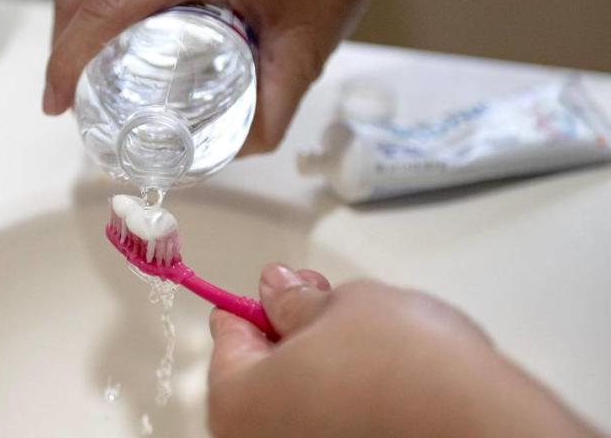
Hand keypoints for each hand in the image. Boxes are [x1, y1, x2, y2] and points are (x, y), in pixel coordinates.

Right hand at [43, 0, 479, 153]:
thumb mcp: (305, 53)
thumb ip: (272, 113)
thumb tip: (228, 154)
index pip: (106, 6)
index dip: (67, 59)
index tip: (57, 102)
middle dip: (61, 48)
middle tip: (65, 100)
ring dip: (72, 23)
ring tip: (78, 74)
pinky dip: (93, 1)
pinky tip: (104, 36)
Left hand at [207, 264, 599, 437]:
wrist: (483, 428)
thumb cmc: (408, 370)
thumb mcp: (345, 305)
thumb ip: (298, 300)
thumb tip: (278, 290)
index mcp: (235, 402)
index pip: (228, 335)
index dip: (258, 303)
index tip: (282, 288)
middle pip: (262, 375)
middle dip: (294, 335)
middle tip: (332, 306)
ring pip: (300, 402)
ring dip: (325, 369)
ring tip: (374, 343)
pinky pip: (335, 424)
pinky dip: (350, 403)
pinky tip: (389, 383)